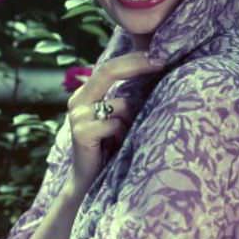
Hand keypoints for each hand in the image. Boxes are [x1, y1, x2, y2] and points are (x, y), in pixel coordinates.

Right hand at [65, 51, 163, 194]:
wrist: (90, 184)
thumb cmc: (112, 149)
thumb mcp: (119, 118)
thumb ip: (126, 97)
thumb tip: (156, 71)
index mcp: (86, 94)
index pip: (109, 66)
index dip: (133, 59)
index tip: (159, 55)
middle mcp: (78, 100)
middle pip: (107, 71)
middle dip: (137, 65)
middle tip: (161, 62)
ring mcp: (77, 116)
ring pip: (120, 105)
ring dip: (131, 122)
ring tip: (125, 139)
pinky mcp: (81, 132)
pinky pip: (115, 124)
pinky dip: (123, 135)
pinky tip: (116, 148)